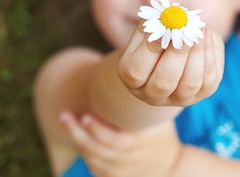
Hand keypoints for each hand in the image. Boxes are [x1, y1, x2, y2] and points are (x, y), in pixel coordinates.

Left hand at [60, 112, 181, 176]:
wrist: (170, 169)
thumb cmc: (164, 137)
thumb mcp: (161, 122)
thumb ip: (148, 105)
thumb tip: (141, 77)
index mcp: (137, 144)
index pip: (112, 139)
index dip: (96, 129)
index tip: (85, 115)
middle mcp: (124, 159)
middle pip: (94, 148)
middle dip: (77, 131)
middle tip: (65, 115)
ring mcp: (116, 171)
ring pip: (90, 157)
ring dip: (76, 138)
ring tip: (66, 119)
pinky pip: (92, 164)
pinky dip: (83, 149)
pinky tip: (77, 134)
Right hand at [118, 24, 223, 106]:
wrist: (178, 50)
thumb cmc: (160, 35)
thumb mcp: (151, 27)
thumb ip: (157, 22)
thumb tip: (172, 16)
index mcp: (132, 78)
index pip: (135, 71)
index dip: (149, 50)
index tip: (164, 29)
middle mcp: (152, 95)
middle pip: (163, 83)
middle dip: (176, 54)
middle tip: (185, 30)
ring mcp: (178, 98)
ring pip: (189, 83)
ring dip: (196, 53)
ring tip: (199, 29)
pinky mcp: (202, 93)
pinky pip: (208, 78)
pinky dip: (208, 54)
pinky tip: (205, 35)